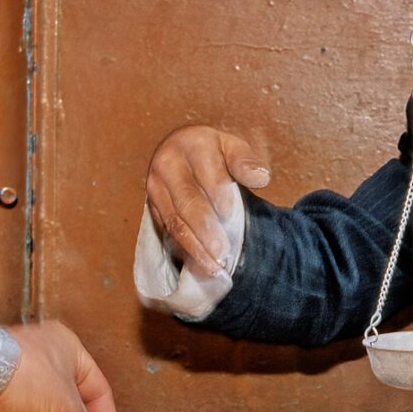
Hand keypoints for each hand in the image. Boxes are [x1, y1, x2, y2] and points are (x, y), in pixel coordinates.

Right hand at [144, 124, 270, 276]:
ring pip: (174, 221)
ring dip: (194, 247)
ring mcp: (156, 187)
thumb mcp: (232, 147)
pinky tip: (199, 263)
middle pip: (187, 202)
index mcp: (192, 145)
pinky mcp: (152, 206)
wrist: (181, 150)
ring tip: (213, 266)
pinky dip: (183, 249)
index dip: (219, 196)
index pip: (207, 174)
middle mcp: (168, 165)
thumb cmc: (213, 152)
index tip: (230, 215)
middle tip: (222, 253)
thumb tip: (260, 178)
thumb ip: (245, 161)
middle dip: (205, 231)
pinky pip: (166, 231)